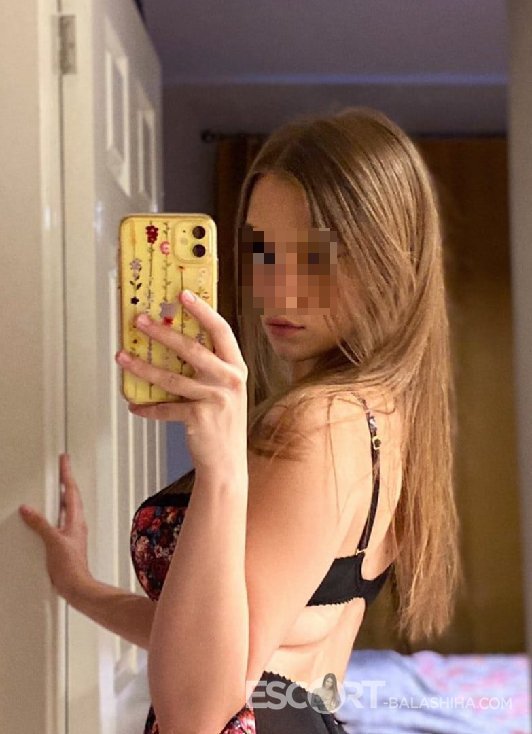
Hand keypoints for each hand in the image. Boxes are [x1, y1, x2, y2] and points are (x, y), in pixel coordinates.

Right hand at [18, 453, 92, 603]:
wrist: (76, 587)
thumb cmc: (70, 567)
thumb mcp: (52, 541)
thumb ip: (40, 524)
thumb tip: (29, 510)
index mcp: (75, 519)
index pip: (71, 490)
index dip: (67, 474)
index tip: (65, 459)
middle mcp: (76, 524)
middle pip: (72, 496)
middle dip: (66, 480)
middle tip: (62, 468)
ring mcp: (72, 533)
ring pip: (68, 508)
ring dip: (63, 495)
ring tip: (57, 485)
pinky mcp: (67, 543)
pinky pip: (62, 520)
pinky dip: (57, 512)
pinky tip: (50, 515)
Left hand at [115, 289, 247, 474]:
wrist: (227, 463)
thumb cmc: (223, 424)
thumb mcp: (226, 391)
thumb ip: (211, 368)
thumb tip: (176, 342)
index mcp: (237, 368)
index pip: (221, 330)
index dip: (202, 310)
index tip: (182, 295)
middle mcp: (230, 380)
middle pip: (192, 348)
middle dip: (162, 332)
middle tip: (140, 321)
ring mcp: (215, 399)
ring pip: (171, 377)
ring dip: (142, 367)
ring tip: (123, 357)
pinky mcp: (199, 417)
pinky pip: (166, 407)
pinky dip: (147, 407)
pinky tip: (135, 405)